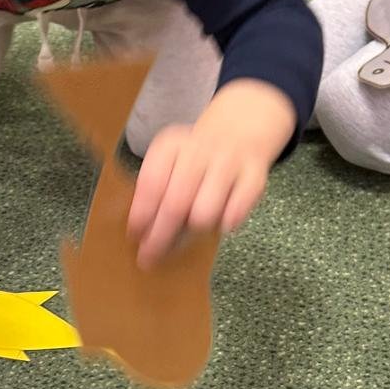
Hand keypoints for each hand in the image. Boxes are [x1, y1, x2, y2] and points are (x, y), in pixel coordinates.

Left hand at [128, 79, 296, 267]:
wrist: (240, 131)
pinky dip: (224, 225)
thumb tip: (139, 235)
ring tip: (191, 229)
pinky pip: (234, 215)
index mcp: (171, 145)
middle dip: (160, 237)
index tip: (134, 236)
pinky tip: (219, 222)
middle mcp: (199, 151)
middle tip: (150, 257)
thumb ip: (154, 192)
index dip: (141, 213)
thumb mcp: (170, 162)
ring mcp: (228, 163)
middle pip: (175, 204)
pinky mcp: (254, 178)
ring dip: (194, 230)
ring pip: (204, 214)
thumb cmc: (195, 160)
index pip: (152, 183)